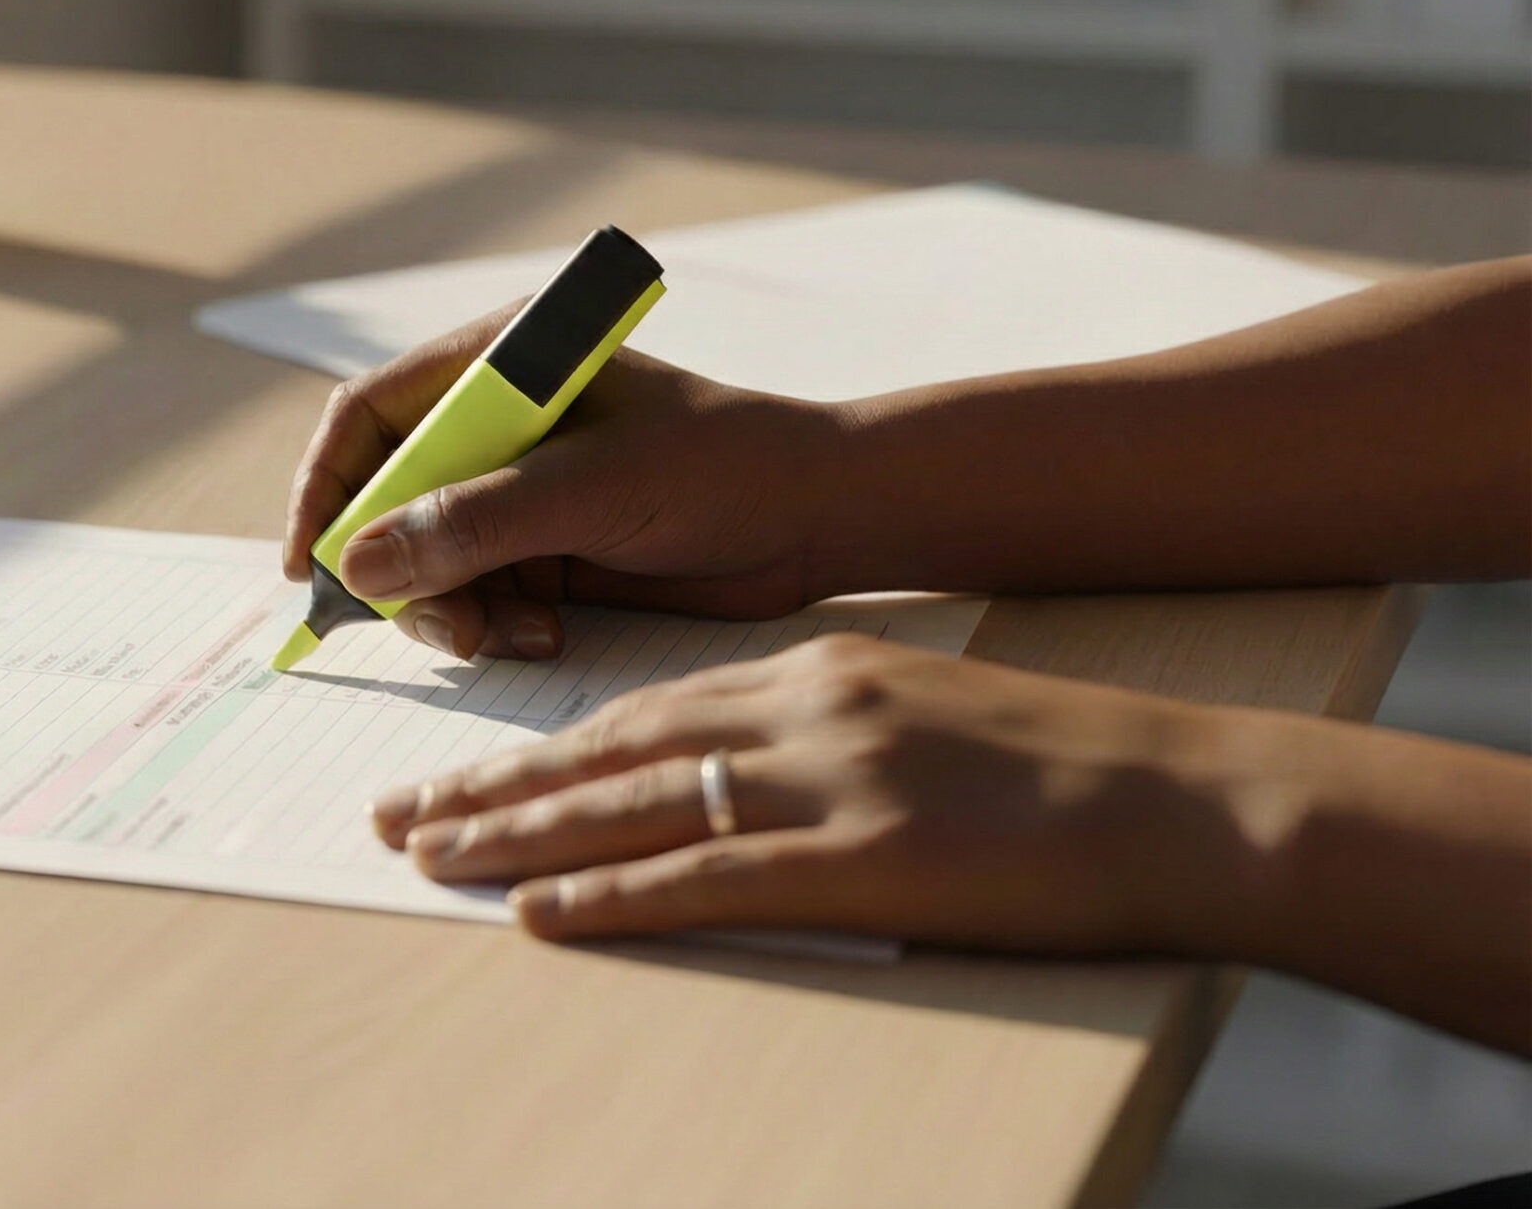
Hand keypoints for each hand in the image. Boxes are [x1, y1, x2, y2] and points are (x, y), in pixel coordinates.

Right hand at [283, 305, 845, 660]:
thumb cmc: (722, 467)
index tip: (312, 563)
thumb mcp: (593, 488)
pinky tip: (546, 635)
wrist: (821, 520)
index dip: (328, 486)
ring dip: (450, 607)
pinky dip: (493, 624)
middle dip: (397, 569)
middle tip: (440, 625)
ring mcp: (518, 489)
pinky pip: (475, 595)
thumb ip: (475, 522)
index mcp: (500, 363)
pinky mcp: (544, 549)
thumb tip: (358, 565)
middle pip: (385, 498)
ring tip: (506, 635)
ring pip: (424, 560)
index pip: (370, 414)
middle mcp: (496, 422)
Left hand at [367, 633, 1264, 956]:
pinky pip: (701, 877)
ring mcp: (828, 782)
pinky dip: (608, 897)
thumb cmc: (1066, 772)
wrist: (1187, 798)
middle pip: (610, 750)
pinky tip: (537, 912)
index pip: (645, 709)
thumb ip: (827, 739)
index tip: (469, 771)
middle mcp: (804, 710)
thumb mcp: (926, 719)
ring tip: (428, 857)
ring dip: (516, 836)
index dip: (545, 747)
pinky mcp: (861, 859)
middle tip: (398, 812)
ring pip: (629, 806)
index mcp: (818, 673)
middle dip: (494, 785)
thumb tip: (739, 782)